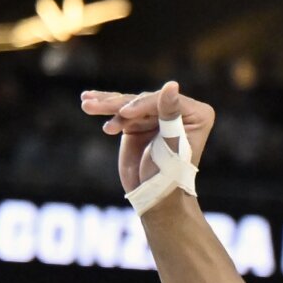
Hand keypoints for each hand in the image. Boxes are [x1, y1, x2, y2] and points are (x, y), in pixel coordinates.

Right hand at [80, 81, 214, 197]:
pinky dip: (105, 110)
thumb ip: (169, 113)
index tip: (122, 113)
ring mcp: (158, 117)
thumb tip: (171, 84)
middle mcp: (178, 111)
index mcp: (196, 113)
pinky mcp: (140, 125)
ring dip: (106, 104)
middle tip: (91, 104)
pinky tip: (89, 102)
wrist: (156, 198)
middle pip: (143, 102)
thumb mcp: (170, 144)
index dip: (141, 106)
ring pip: (129, 105)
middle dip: (116, 105)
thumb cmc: (169, 175)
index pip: (163, 102)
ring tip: (86, 103)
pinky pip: (121, 114)